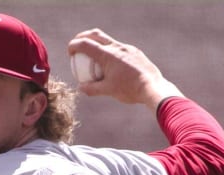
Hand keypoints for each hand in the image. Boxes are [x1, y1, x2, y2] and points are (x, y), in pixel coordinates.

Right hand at [68, 28, 183, 109]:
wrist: (153, 87)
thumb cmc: (129, 90)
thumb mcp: (108, 91)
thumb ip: (92, 89)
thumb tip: (81, 88)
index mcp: (107, 55)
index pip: (85, 44)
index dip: (74, 45)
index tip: (70, 52)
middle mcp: (117, 47)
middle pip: (95, 34)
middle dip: (83, 37)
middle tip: (78, 45)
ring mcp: (127, 48)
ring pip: (108, 40)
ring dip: (98, 43)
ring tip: (93, 55)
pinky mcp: (135, 52)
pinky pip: (119, 48)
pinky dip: (110, 52)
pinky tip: (111, 63)